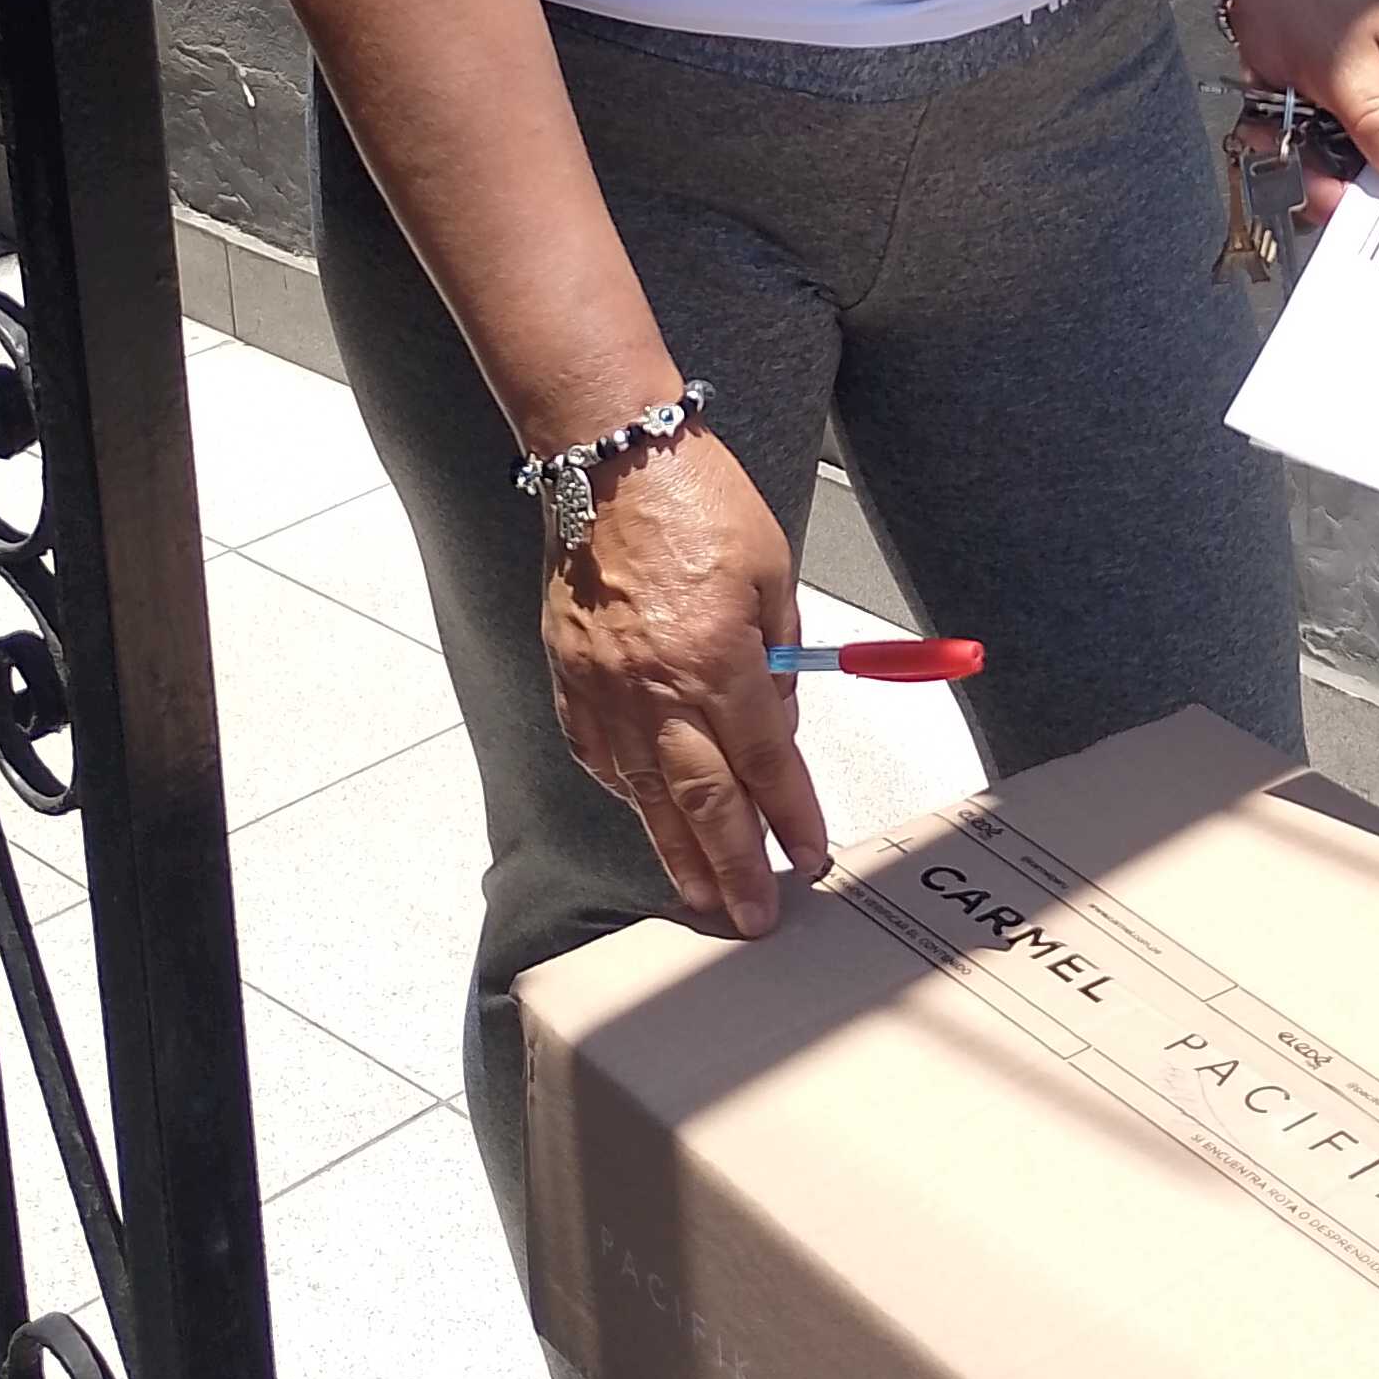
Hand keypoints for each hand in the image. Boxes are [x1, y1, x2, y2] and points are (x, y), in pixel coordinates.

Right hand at [539, 436, 827, 935]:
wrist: (610, 462)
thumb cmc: (697, 502)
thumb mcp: (772, 573)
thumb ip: (777, 656)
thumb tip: (775, 719)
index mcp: (717, 658)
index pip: (765, 762)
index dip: (790, 817)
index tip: (809, 857)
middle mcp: (656, 687)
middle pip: (702, 800)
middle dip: (732, 866)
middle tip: (752, 915)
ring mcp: (604, 689)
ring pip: (644, 793)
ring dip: (676, 851)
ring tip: (701, 895)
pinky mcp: (569, 678)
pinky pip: (599, 755)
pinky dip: (626, 792)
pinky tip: (646, 816)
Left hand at [1224, 0, 1378, 230]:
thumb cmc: (1311, 6)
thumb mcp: (1347, 61)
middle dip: (1353, 189)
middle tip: (1324, 183)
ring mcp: (1361, 131)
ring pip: (1349, 185)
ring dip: (1309, 179)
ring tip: (1285, 144)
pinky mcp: (1325, 142)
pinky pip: (1313, 178)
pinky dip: (1284, 167)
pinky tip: (1269, 138)